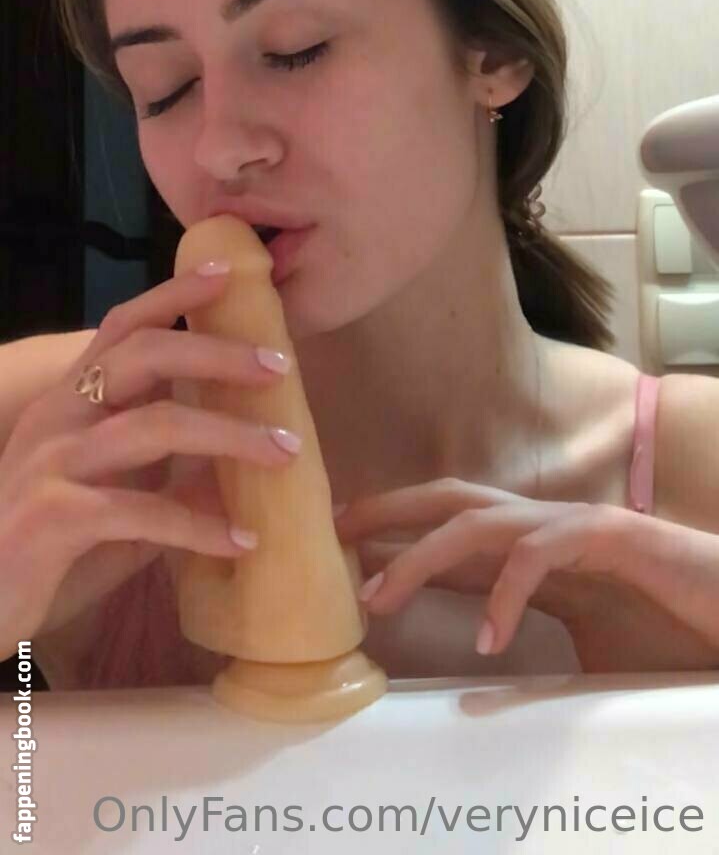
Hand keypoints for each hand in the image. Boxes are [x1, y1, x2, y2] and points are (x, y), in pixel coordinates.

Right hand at [0, 266, 298, 659]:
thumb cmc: (46, 555)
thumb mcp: (116, 505)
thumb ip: (168, 479)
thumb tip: (243, 466)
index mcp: (70, 402)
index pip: (121, 327)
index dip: (173, 294)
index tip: (227, 274)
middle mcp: (57, 419)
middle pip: (142, 356)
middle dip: (217, 354)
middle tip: (280, 367)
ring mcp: (51, 464)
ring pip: (153, 427)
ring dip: (229, 437)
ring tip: (285, 452)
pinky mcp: (52, 519)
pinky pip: (140, 512)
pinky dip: (198, 526)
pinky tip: (242, 542)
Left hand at [334, 479, 718, 671]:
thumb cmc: (665, 630)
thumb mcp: (581, 646)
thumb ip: (530, 645)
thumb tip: (470, 687)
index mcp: (536, 547)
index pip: (451, 523)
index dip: (393, 528)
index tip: (336, 545)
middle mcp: (548, 525)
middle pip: (451, 497)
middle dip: (386, 511)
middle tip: (329, 535)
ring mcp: (578, 526)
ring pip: (480, 521)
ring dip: (420, 555)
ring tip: (377, 599)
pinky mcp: (613, 537)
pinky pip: (542, 554)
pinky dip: (506, 592)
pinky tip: (487, 640)